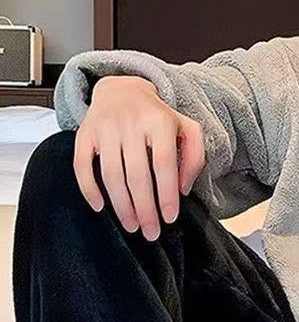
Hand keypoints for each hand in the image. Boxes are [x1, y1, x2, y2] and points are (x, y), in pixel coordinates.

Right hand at [73, 75, 205, 240]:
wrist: (123, 89)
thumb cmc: (159, 117)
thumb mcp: (187, 129)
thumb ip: (195, 157)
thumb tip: (182, 189)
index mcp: (160, 122)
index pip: (163, 164)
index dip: (166, 194)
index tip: (170, 218)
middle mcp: (131, 124)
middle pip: (137, 175)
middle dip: (145, 209)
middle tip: (151, 232)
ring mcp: (105, 128)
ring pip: (111, 175)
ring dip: (121, 205)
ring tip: (132, 225)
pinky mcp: (84, 133)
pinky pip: (81, 165)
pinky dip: (89, 189)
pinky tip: (100, 207)